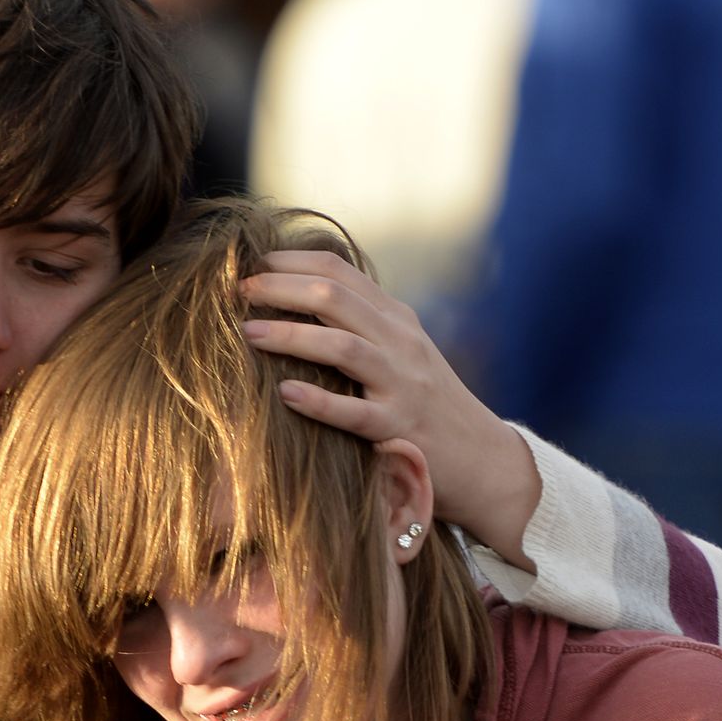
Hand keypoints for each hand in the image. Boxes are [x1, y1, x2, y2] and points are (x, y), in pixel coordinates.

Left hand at [240, 249, 540, 569]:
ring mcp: (402, 384)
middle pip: (335, 298)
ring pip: (343, 347)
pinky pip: (356, 413)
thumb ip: (359, 324)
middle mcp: (400, 342)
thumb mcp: (399, 352)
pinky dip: (319, 401)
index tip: (249, 264)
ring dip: (291, 335)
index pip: (339, 271)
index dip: (290, 262)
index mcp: (395, 319)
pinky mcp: (401, 429)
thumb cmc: (426, 405)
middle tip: (238, 292)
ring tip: (247, 333)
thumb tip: (295, 301)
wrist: (483, 458)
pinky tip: (285, 395)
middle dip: (281, 289)